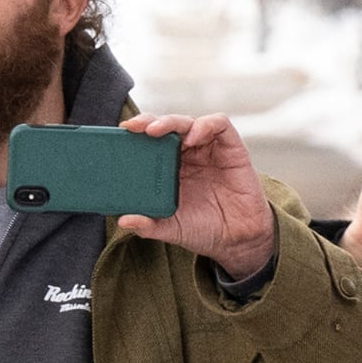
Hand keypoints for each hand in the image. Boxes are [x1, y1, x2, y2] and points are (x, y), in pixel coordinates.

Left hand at [119, 110, 278, 282]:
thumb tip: (123, 220)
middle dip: (149, 121)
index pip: (152, 140)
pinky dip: (205, 125)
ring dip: (171, 122)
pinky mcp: (232, 148)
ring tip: (157, 132)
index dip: (138, 132)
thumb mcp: (172, 228)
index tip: (123, 131)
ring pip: (190, 121)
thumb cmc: (205, 230)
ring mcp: (210, 149)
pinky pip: (220, 125)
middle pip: (168, 126)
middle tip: (135, 127)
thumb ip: (149, 225)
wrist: (239, 241)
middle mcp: (189, 154)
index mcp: (171, 167)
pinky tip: (193, 138)